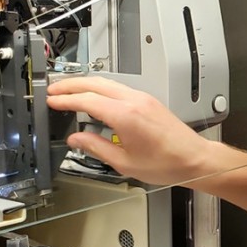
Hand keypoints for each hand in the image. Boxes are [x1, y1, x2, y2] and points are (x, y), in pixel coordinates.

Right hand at [46, 76, 215, 185]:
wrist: (194, 158)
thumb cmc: (166, 163)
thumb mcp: (124, 163)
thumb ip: (96, 148)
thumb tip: (77, 139)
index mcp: (126, 115)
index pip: (87, 100)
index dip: (66, 100)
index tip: (51, 101)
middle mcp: (135, 101)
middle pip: (96, 83)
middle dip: (71, 85)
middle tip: (53, 91)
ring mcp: (143, 98)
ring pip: (108, 83)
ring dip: (86, 85)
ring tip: (69, 92)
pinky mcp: (149, 101)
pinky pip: (119, 89)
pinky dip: (101, 89)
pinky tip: (94, 98)